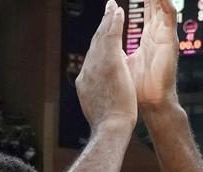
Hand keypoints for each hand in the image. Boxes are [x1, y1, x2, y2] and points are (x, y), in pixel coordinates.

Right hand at [76, 1, 136, 130]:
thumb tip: (96, 96)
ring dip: (107, 21)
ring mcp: (96, 66)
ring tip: (112, 7)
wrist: (110, 128)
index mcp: (85, 81)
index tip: (102, 34)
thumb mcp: (98, 107)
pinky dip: (114, 23)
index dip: (98, 44)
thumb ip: (97, 96)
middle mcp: (87, 70)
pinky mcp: (108, 62)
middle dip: (101, 27)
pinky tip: (117, 11)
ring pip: (101, 38)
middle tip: (107, 10)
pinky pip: (111, 38)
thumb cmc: (109, 124)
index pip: (93, 57)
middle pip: (95, 44)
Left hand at [127, 0, 178, 110]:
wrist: (149, 104)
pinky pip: (169, 17)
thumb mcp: (121, 61)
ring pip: (162, 7)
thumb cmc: (137, 88)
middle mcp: (158, 35)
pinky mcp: (170, 42)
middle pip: (154, 5)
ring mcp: (165, 37)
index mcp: (148, 38)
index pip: (145, 11)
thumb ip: (116, 47)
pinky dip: (165, 5)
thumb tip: (105, 40)